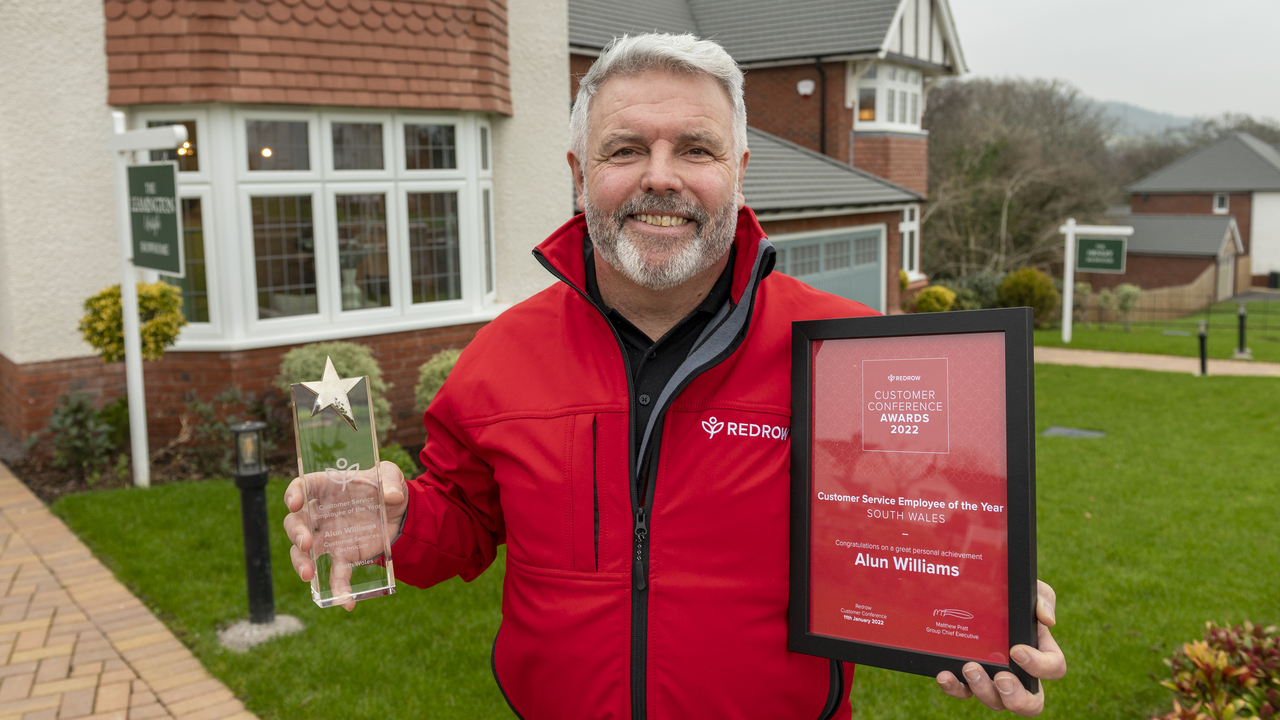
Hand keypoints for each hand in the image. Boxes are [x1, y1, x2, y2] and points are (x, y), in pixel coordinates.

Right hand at [283, 460, 407, 610]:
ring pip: (304, 552)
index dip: (294, 493)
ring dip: (301, 563)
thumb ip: (392, 482)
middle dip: (296, 533)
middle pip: (297, 522)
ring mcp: (329, 537)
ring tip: (308, 575)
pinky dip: (338, 589)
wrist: (399, 513)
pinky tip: (345, 601)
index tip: (294, 503)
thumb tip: (393, 496)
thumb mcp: (391, 475)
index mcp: (328, 487)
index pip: (303, 486)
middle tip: (305, 544)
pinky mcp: (343, 556)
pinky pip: (335, 574)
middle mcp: (322, 513)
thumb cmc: (387, 487)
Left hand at [935, 580, 1065, 715]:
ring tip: (970, 667)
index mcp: (1039, 652)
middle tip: (1001, 678)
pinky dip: (954, 688)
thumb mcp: (1030, 589)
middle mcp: (1019, 672)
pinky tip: (944, 675)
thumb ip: (1043, 598)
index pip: (1053, 668)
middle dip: (1016, 698)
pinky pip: (963, 692)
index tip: (1017, 650)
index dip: (1040, 666)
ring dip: (983, 690)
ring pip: (994, 700)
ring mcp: (992, 678)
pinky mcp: (967, 677)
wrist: (977, 587)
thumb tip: (1047, 619)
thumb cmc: (1011, 593)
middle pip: (1029, 702)